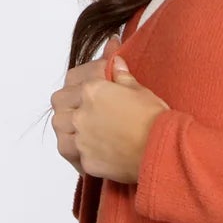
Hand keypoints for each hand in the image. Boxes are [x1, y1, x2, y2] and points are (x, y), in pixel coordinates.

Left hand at [56, 52, 169, 185]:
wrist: (162, 152)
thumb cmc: (155, 121)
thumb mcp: (141, 91)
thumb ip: (122, 76)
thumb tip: (116, 61)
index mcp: (93, 90)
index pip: (76, 78)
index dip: (84, 80)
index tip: (93, 84)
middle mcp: (82, 113)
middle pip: (59, 102)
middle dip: (68, 101)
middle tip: (80, 105)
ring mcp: (81, 138)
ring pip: (59, 128)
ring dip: (67, 125)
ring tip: (80, 128)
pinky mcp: (87, 161)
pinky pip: (73, 155)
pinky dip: (78, 152)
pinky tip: (88, 150)